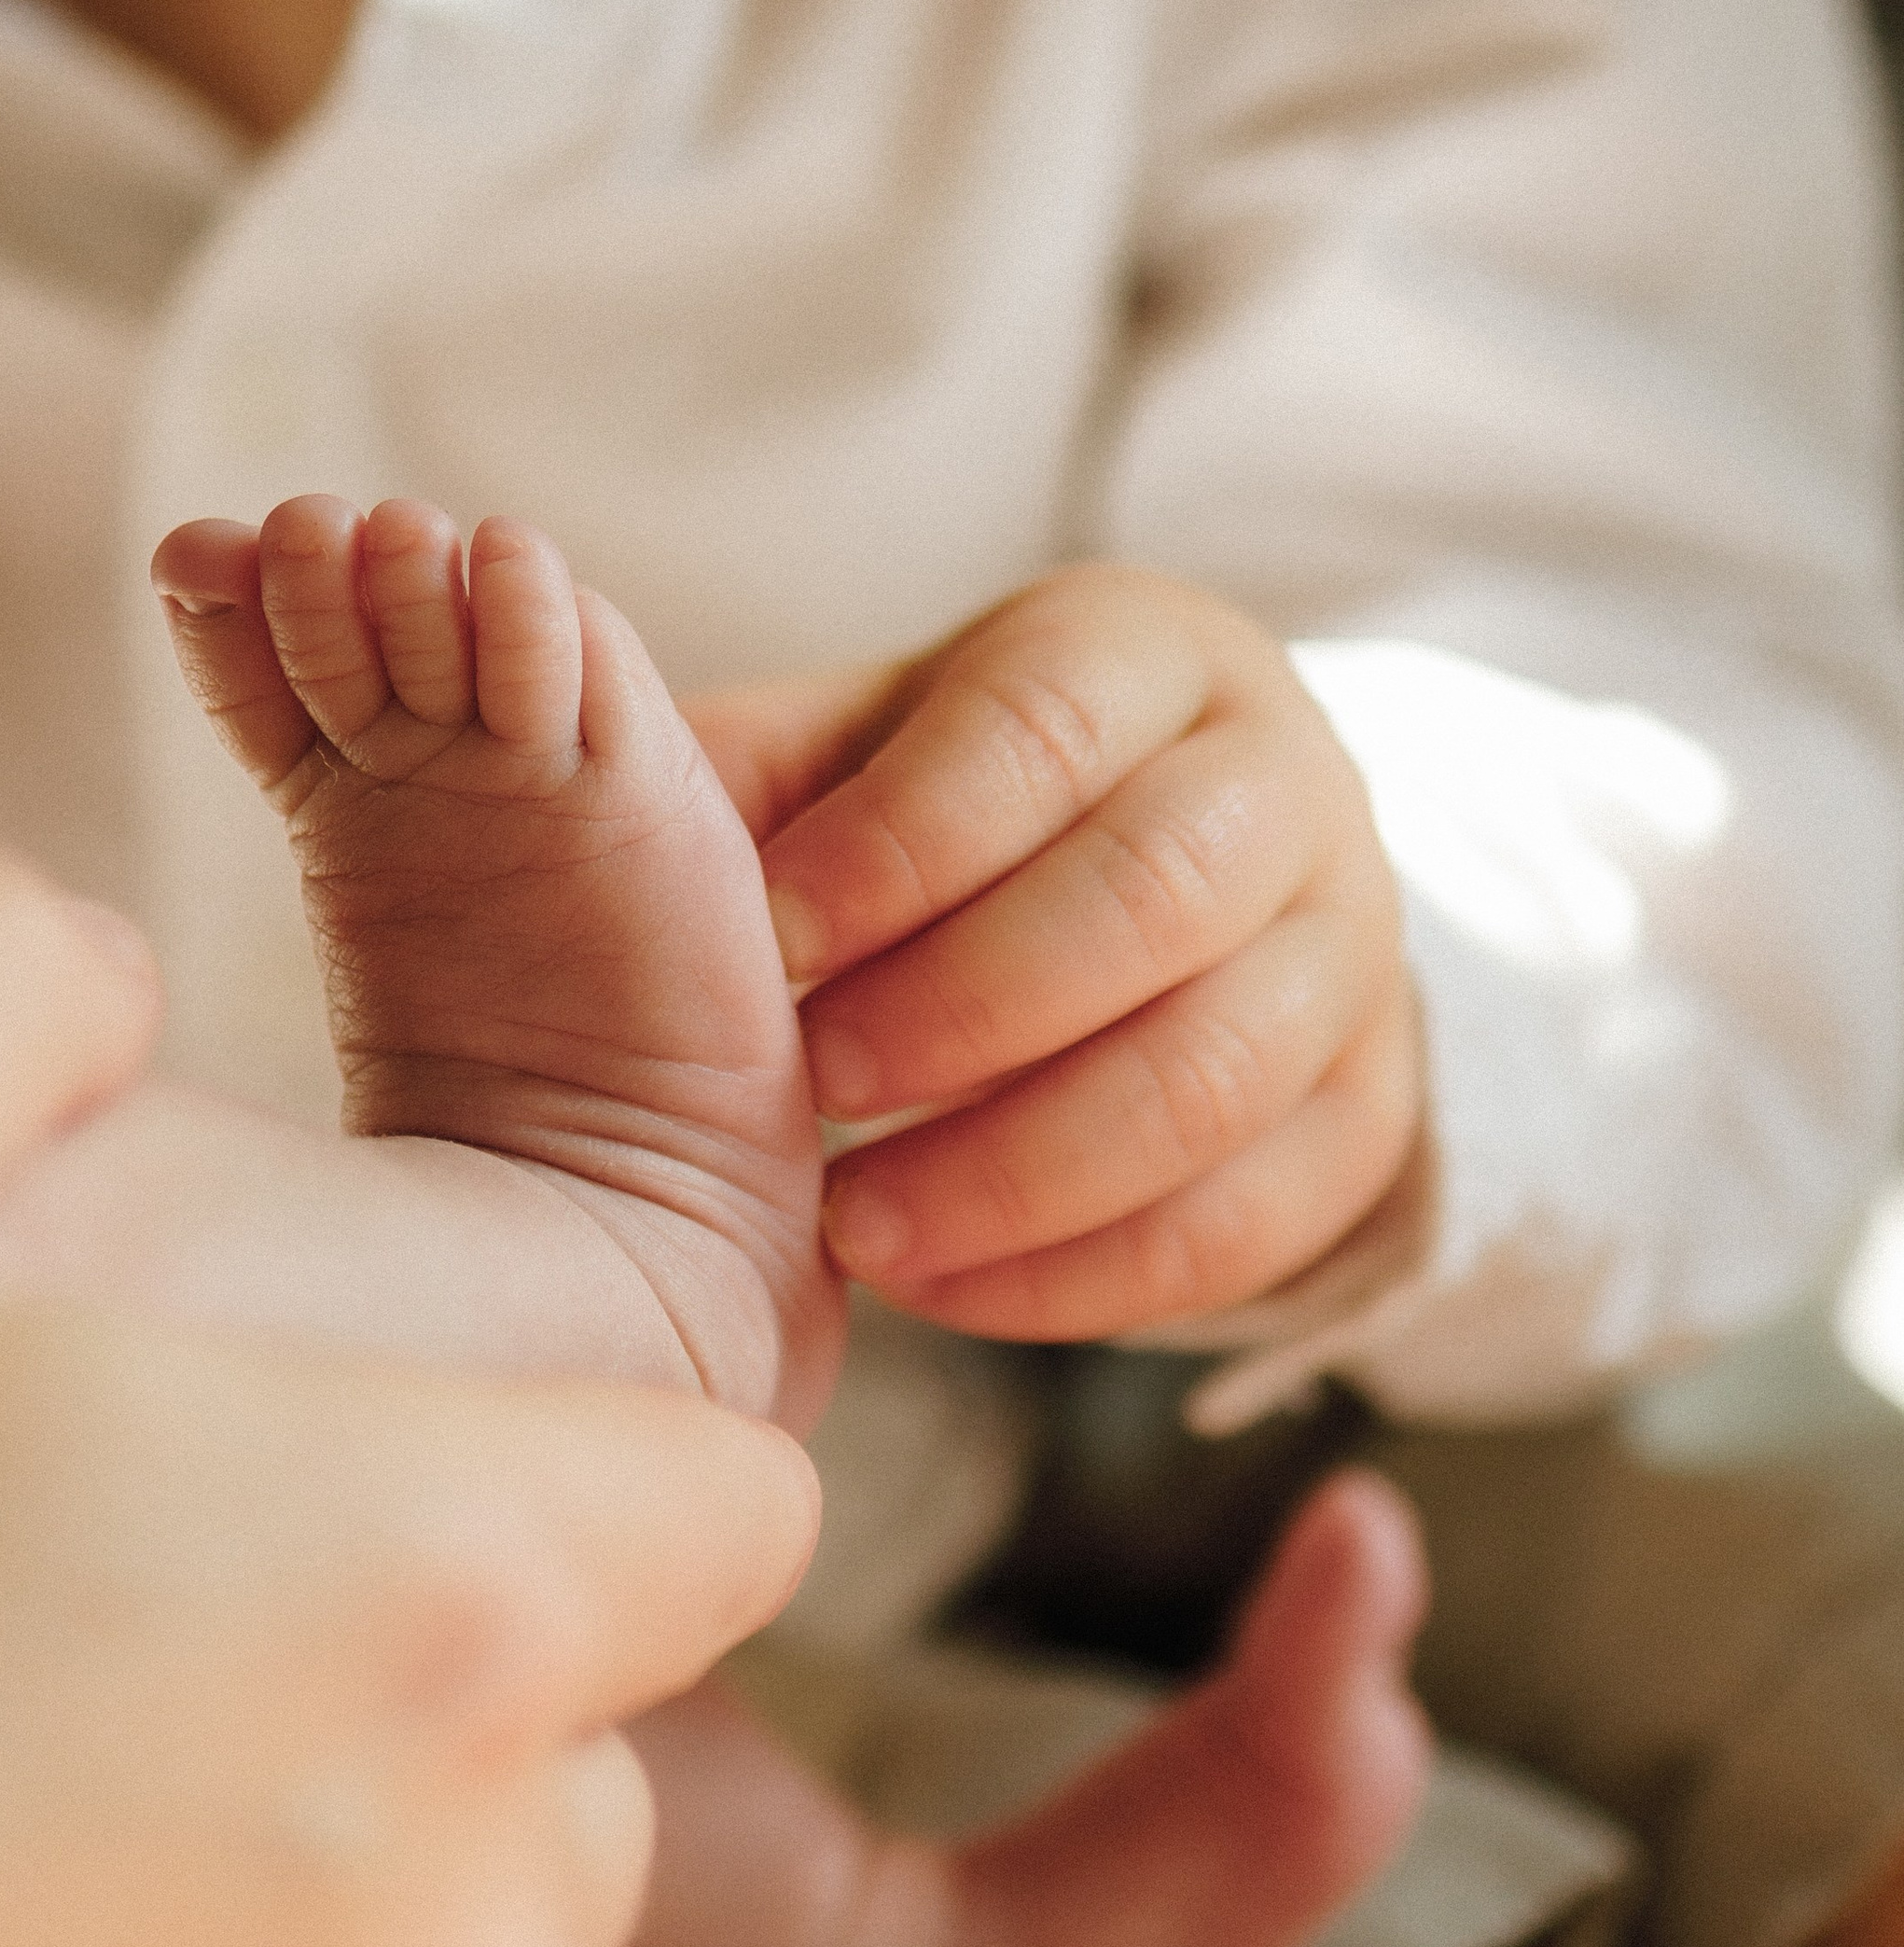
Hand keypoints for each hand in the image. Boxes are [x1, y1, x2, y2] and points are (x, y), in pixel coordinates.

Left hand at [689, 568, 1419, 1336]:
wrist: (1176, 886)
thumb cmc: (971, 805)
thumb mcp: (869, 741)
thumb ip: (750, 767)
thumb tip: (574, 762)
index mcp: (1152, 653)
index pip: (1038, 729)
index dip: (900, 846)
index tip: (768, 943)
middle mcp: (1289, 781)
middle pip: (1156, 895)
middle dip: (967, 1010)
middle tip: (817, 1086)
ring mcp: (1354, 954)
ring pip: (1217, 1073)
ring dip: (1019, 1170)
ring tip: (856, 1226)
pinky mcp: (1371, 1113)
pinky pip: (1253, 1222)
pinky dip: (1084, 1279)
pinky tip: (940, 1292)